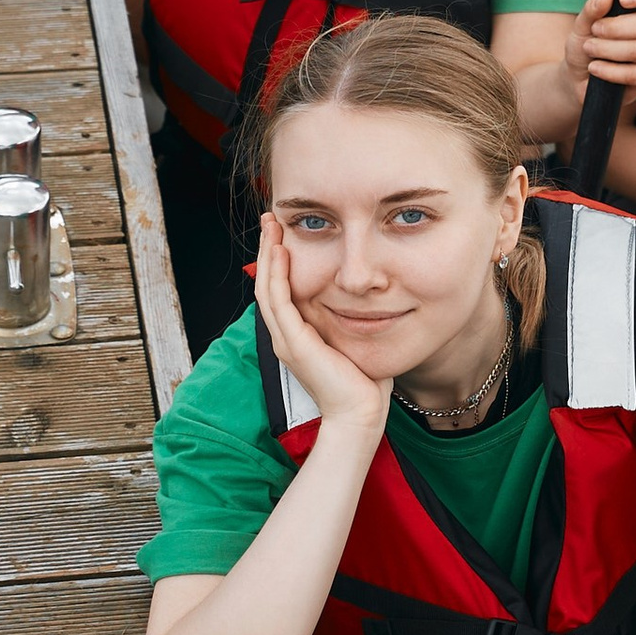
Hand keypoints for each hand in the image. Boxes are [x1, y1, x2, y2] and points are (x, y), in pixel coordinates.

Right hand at [254, 213, 390, 441]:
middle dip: (267, 250)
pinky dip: (277, 274)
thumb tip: (369, 298)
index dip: (277, 262)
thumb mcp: (353, 341)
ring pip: (267, 288)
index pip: (279, 291)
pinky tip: (280, 251)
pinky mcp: (294, 343)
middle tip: (270, 219)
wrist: (360, 415)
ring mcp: (286, 340)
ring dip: (267, 255)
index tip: (282, 234)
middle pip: (266, 284)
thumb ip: (352, 319)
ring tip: (270, 226)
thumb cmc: (363, 383)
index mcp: (296, 336)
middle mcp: (284, 336)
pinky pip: (279, 301)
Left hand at [564, 0, 635, 102]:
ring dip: (608, 49)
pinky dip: (610, 70)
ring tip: (589, 48)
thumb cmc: (586, 43)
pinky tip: (594, 67)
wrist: (577, 76)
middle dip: (617, 27)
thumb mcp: (582, 24)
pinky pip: (634, 74)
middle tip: (595, 30)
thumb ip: (592, 9)